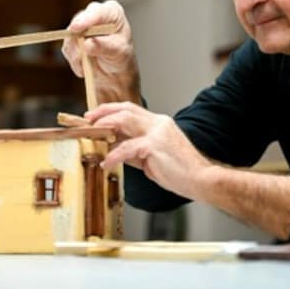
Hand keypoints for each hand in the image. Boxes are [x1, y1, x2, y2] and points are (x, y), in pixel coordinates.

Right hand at [62, 0, 140, 103]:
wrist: (114, 68)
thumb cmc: (121, 55)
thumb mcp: (119, 52)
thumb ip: (105, 47)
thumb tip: (87, 44)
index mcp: (112, 12)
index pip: (98, 12)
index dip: (86, 19)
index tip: (76, 28)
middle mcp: (94, 14)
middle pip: (79, 21)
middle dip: (77, 39)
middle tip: (79, 57)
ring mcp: (81, 25)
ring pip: (70, 36)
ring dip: (76, 54)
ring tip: (87, 66)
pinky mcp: (71, 38)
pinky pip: (67, 48)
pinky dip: (74, 61)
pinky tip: (84, 67)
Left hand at [86, 102, 211, 198]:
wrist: (201, 179)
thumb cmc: (180, 171)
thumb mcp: (152, 157)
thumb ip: (134, 150)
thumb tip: (114, 149)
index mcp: (159, 123)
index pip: (131, 110)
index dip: (112, 110)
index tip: (96, 116)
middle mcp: (159, 123)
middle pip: (126, 109)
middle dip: (104, 112)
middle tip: (88, 119)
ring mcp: (157, 132)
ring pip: (125, 120)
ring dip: (105, 125)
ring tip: (92, 134)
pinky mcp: (155, 146)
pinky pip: (128, 147)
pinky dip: (114, 155)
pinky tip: (106, 163)